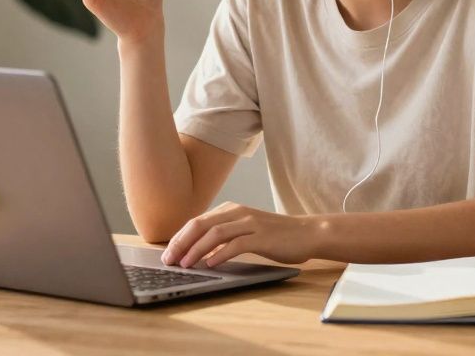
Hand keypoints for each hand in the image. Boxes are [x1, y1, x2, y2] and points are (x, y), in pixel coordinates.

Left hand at [160, 202, 320, 268]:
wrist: (307, 233)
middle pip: (200, 225)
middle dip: (181, 243)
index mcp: (230, 210)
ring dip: (197, 250)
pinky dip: (220, 254)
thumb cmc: (274, 236)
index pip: (196, 221)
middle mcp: (238, 213)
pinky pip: (236, 244)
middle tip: (169, 260)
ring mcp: (250, 223)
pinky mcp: (262, 237)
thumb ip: (224, 235)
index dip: (179, 238)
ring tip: (185, 264)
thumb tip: (196, 250)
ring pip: (215, 233)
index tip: (167, 253)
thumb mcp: (245, 230)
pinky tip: (211, 264)